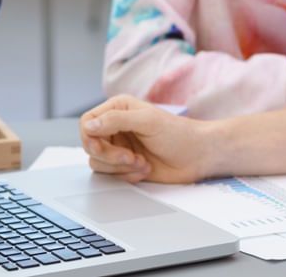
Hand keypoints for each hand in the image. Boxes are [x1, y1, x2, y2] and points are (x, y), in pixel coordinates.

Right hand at [79, 95, 211, 183]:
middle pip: (90, 145)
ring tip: (142, 162)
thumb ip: (116, 120)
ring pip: (97, 162)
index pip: (88, 122)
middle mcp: (116, 127)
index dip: (90, 136)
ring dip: (120, 167)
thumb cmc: (179, 133)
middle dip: (110, 155)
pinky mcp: (124, 166)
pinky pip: (109, 175)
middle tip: (131, 157)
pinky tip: (144, 169)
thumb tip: (89, 125)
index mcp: (119, 109)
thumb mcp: (147, 121)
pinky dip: (125, 175)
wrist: (198, 156)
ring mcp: (119, 147)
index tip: (102, 146)